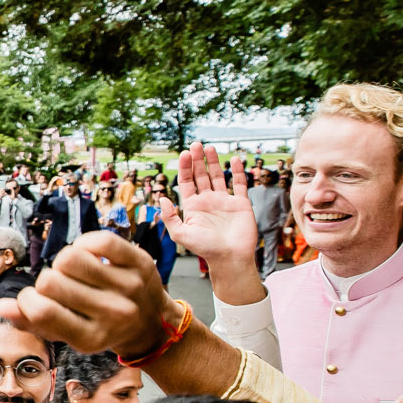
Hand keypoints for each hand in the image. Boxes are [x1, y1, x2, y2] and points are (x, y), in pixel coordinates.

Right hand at [0, 232, 173, 357]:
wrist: (153, 324)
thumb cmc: (100, 328)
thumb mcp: (68, 335)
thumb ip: (32, 322)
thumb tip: (1, 306)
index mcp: (91, 339)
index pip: (41, 311)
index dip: (27, 300)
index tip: (33, 299)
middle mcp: (114, 314)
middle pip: (51, 281)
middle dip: (46, 281)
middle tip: (60, 288)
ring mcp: (129, 287)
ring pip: (70, 257)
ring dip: (63, 262)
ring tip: (73, 272)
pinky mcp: (140, 262)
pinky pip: (98, 240)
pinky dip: (84, 243)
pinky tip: (87, 255)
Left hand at [157, 144, 258, 264]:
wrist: (230, 258)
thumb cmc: (205, 249)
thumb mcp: (180, 234)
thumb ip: (170, 216)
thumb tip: (162, 198)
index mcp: (193, 206)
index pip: (187, 181)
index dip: (185, 167)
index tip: (184, 153)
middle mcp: (208, 201)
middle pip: (201, 175)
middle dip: (198, 160)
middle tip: (196, 144)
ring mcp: (224, 201)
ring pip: (218, 176)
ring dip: (214, 162)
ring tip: (210, 148)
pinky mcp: (241, 204)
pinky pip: (240, 184)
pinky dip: (237, 172)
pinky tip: (234, 159)